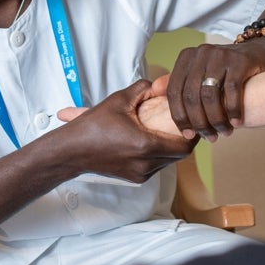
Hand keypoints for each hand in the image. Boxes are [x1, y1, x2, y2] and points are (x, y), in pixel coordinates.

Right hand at [52, 80, 197, 182]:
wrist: (71, 151)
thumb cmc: (92, 127)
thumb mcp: (119, 100)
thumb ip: (143, 89)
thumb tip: (159, 85)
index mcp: (146, 145)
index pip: (184, 145)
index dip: (193, 133)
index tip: (192, 121)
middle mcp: (145, 164)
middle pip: (179, 154)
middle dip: (183, 139)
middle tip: (183, 124)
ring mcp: (140, 174)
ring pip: (167, 161)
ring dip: (170, 147)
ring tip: (166, 131)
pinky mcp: (134, 178)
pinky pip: (154, 166)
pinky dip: (157, 154)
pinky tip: (150, 140)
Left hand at [165, 38, 264, 141]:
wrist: (258, 53)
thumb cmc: (225, 70)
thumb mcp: (200, 73)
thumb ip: (180, 82)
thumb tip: (155, 92)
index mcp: (186, 58)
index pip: (174, 92)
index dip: (179, 117)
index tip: (188, 135)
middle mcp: (200, 53)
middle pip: (191, 96)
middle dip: (200, 122)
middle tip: (210, 137)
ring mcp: (220, 54)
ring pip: (210, 96)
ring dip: (216, 120)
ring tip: (224, 133)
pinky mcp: (239, 60)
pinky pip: (231, 91)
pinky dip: (233, 110)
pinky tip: (237, 123)